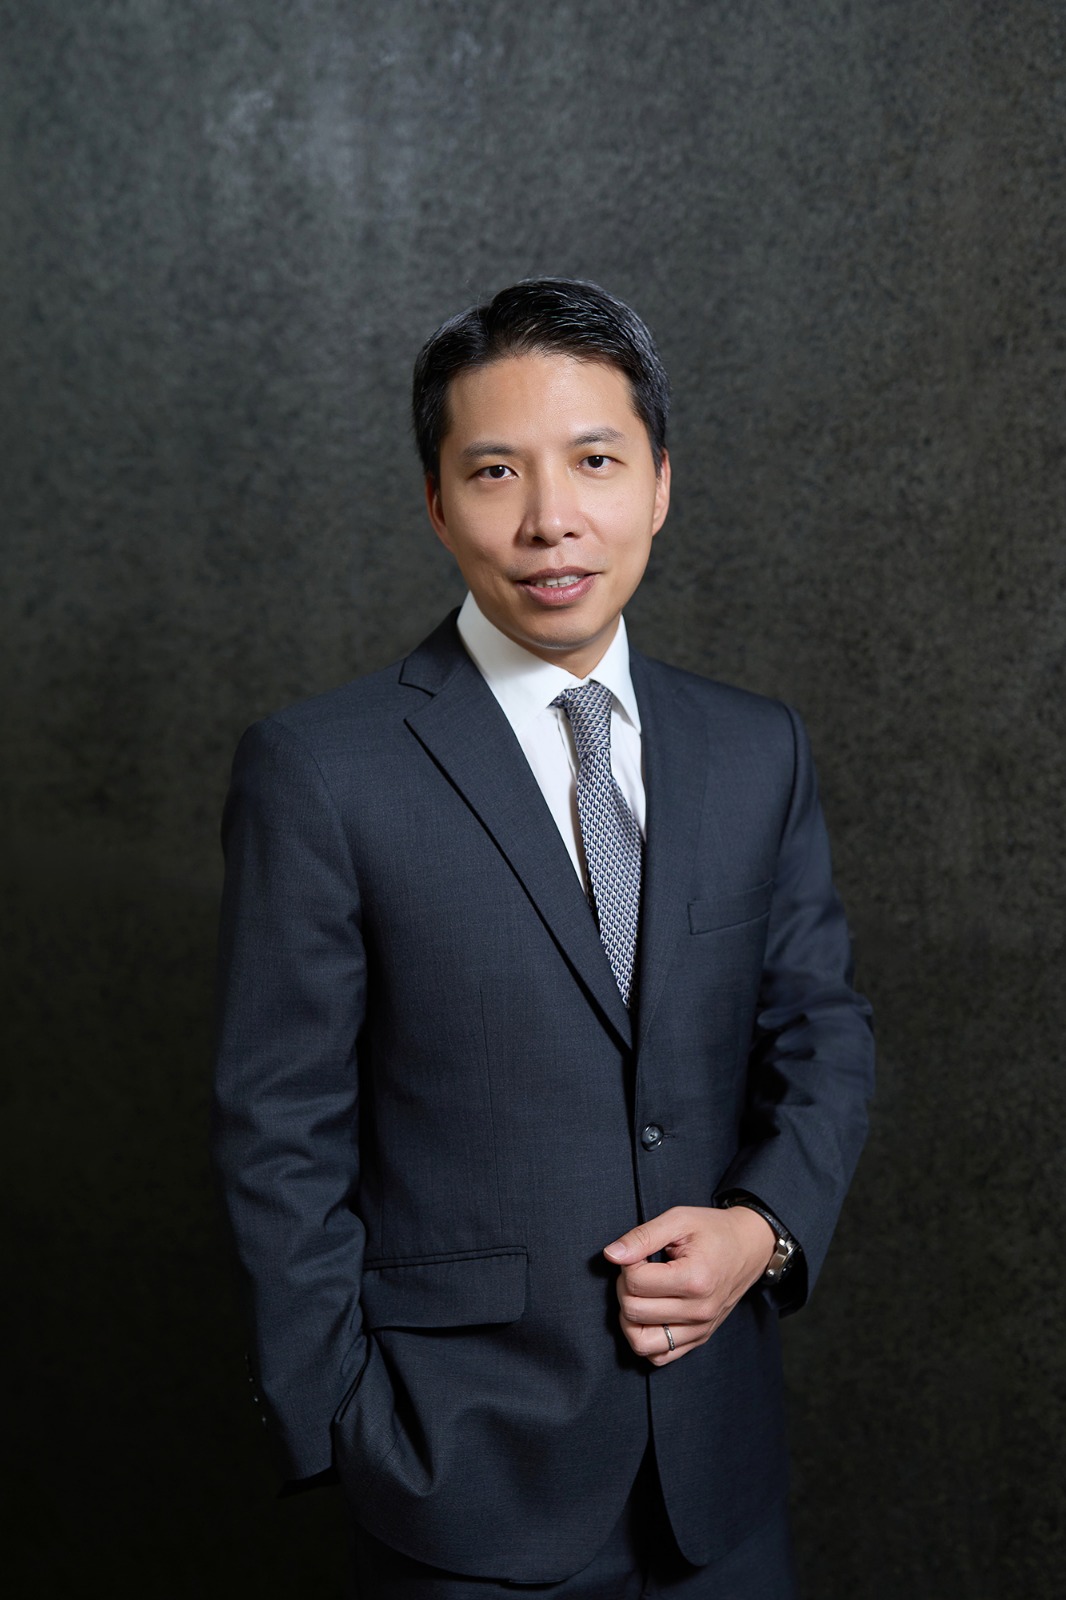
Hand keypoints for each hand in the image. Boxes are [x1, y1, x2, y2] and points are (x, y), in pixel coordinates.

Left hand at [603, 1205, 775, 1365]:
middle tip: (638, 1268)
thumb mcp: (678, 1219)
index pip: (636, 1282)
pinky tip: (649, 1312)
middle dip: (625, 1286)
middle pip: (634, 1311)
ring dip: (629, 1317)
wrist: (748, 1247)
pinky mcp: (699, 1339)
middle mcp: (699, 1311)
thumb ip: (642, 1237)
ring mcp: (700, 1329)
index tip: (640, 1253)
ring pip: (641, 1342)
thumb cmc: (713, 1231)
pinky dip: (645, 1337)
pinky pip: (658, 1356)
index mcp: (695, 1280)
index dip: (627, 1263)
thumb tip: (611, 1255)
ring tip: (641, 1293)